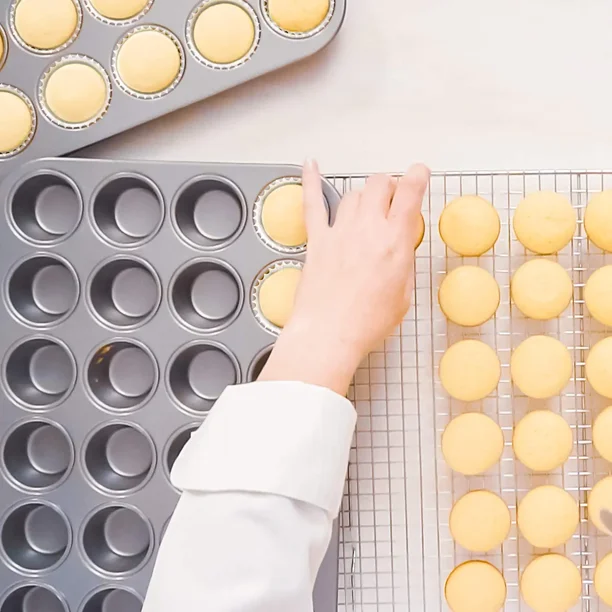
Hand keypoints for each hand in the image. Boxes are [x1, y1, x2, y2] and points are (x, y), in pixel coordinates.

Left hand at [259, 160, 429, 395]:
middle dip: (390, 186)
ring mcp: (340, 232)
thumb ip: (403, 265)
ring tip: (368, 205)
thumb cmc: (366, 323)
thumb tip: (400, 250)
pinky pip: (312, 204)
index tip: (419, 173)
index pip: (410, 194)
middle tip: (393, 199)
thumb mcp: (403, 296)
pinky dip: (310, 182)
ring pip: (354, 193)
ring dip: (365, 195)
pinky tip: (310, 165)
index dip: (417, 177)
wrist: (329, 334)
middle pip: (380, 185)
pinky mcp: (317, 241)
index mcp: (395, 243)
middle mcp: (368, 230)